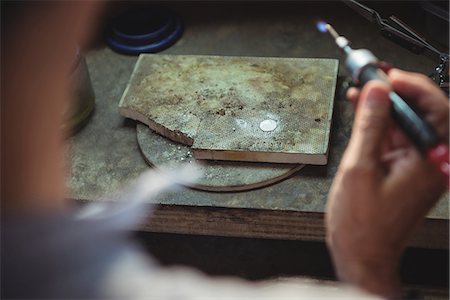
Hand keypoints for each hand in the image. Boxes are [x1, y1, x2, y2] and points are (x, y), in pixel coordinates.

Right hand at [326, 69, 448, 297]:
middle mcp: (431, 163)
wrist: (361, 255)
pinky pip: (396, 139)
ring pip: (406, 124)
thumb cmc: (362, 224)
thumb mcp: (359, 168)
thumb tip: (375, 92)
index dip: (410, 85)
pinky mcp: (406, 171)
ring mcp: (419, 167)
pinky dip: (379, 125)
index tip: (385, 74)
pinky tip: (362, 111)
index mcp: (429, 162)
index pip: (434, 108)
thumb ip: (370, 125)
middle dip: (396, 92)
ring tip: (361, 90)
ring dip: (384, 107)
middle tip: (372, 77)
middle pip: (421, 114)